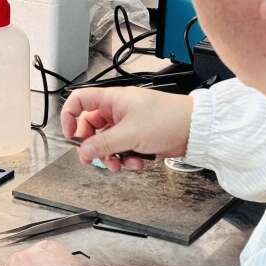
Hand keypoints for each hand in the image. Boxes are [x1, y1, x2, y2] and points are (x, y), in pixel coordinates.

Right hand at [61, 88, 191, 172]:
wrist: (195, 129)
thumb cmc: (169, 118)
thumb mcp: (129, 134)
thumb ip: (103, 144)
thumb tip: (84, 151)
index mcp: (112, 100)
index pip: (80, 101)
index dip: (70, 117)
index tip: (71, 135)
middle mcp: (118, 110)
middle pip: (91, 127)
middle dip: (93, 146)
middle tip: (94, 160)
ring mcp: (128, 124)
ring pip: (107, 142)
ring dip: (111, 156)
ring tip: (120, 165)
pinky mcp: (138, 136)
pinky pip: (122, 149)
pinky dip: (126, 158)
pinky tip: (137, 162)